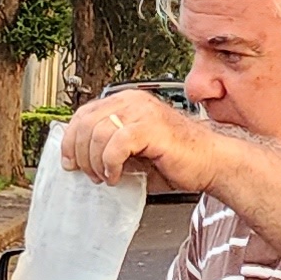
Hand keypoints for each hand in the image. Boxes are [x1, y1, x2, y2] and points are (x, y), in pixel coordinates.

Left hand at [59, 89, 221, 194]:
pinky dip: (110, 164)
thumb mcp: (134, 152)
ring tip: (106, 176)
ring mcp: (142, 112)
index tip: (70, 162)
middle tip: (90, 174)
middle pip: (86, 123)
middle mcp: (133, 102)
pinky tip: (117, 175)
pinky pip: (116, 144)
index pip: (84, 114)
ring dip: (95, 161)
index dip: (70, 140)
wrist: (210, 162)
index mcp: (127, 103)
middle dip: (80, 154)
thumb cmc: (178, 159)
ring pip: (97, 133)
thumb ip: (109, 148)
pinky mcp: (151, 127)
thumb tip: (81, 160)